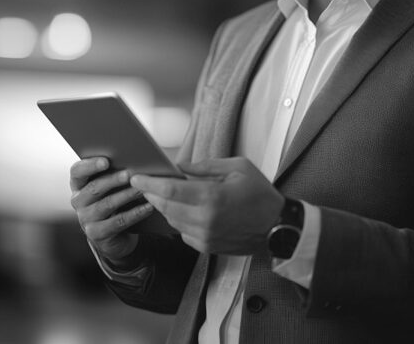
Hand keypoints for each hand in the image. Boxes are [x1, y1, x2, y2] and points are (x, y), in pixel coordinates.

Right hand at [68, 157, 155, 264]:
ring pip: (107, 204)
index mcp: (78, 184)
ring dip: (126, 195)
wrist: (114, 236)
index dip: (90, 165)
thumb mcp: (110, 187)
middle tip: (130, 174)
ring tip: (142, 189)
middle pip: (93, 188)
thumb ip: (113, 172)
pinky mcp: (96, 234)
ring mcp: (85, 219)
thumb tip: (134, 160)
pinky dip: (135, 213)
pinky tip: (148, 207)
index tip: (106, 161)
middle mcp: (78, 201)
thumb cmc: (113, 202)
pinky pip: (118, 222)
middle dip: (113, 180)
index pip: (77, 171)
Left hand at [130, 157, 283, 255]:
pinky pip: (182, 232)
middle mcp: (205, 219)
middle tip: (143, 183)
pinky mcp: (206, 247)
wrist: (277, 227)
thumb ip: (206, 166)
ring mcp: (205, 236)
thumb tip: (180, 166)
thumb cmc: (260, 194)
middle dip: (152, 194)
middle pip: (165, 206)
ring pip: (171, 220)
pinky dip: (178, 220)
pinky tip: (181, 210)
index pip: (170, 190)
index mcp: (212, 197)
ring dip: (163, 207)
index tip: (136, 177)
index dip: (149, 183)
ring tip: (160, 194)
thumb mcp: (238, 168)